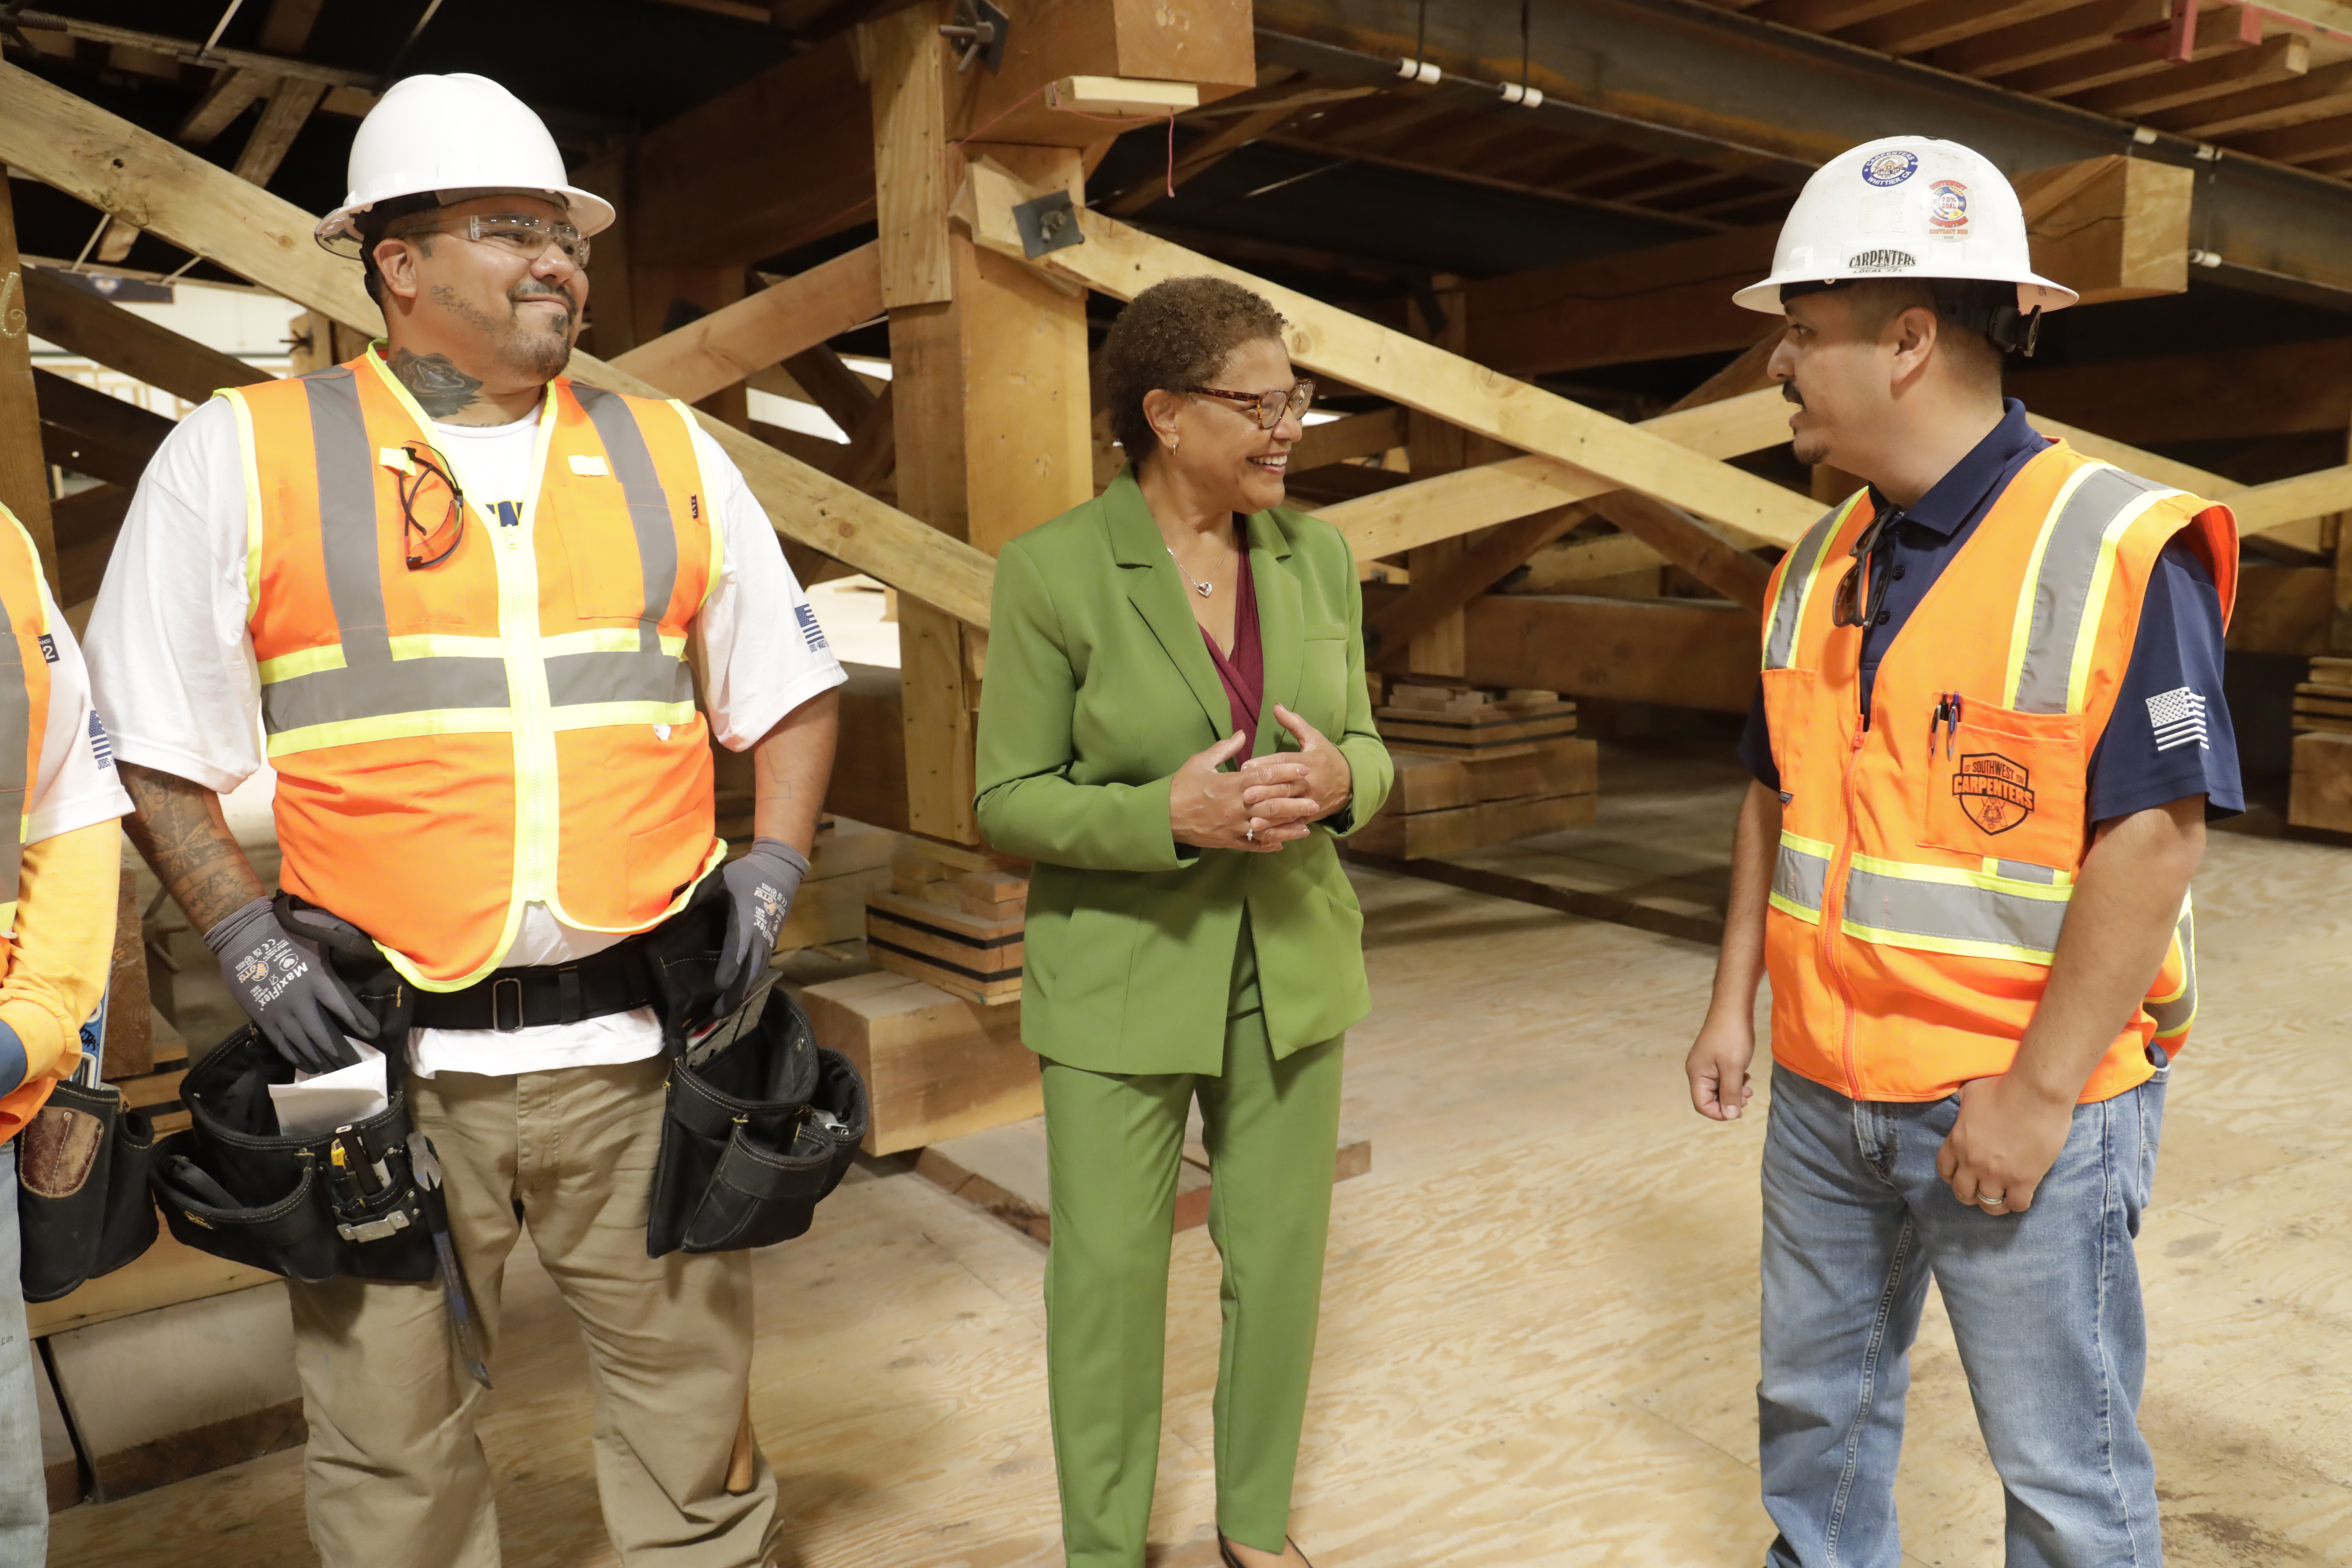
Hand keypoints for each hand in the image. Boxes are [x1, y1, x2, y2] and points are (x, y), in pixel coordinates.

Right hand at [204, 895, 375, 1073]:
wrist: (243, 935)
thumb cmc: (286, 930)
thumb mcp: (320, 929)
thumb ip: (346, 937)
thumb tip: (372, 944)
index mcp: (318, 979)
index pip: (346, 1008)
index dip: (361, 1023)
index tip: (374, 1034)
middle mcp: (300, 1001)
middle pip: (326, 1035)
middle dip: (342, 1054)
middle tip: (357, 1066)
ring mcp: (280, 1013)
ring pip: (305, 1045)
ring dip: (323, 1061)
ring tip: (338, 1072)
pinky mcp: (263, 1019)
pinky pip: (283, 1045)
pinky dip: (298, 1058)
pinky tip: (310, 1066)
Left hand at [713, 838, 808, 1015]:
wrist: (779, 869)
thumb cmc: (747, 875)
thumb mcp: (720, 882)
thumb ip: (699, 897)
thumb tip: (673, 912)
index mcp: (746, 923)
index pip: (738, 951)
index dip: (729, 969)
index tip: (718, 986)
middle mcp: (759, 937)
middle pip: (750, 972)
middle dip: (736, 994)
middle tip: (718, 1015)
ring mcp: (767, 941)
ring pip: (757, 973)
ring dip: (743, 992)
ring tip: (726, 1011)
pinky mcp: (769, 942)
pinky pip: (760, 967)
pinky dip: (749, 982)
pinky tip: (739, 991)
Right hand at [1171, 733, 1318, 852]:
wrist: (1163, 818)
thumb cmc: (1181, 786)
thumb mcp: (1200, 762)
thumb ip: (1224, 748)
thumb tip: (1242, 734)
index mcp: (1231, 785)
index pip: (1264, 776)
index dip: (1285, 772)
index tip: (1303, 768)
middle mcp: (1236, 807)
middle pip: (1272, 805)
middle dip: (1295, 803)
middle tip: (1315, 800)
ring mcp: (1234, 827)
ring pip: (1268, 828)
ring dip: (1288, 828)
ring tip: (1306, 826)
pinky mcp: (1229, 841)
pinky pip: (1253, 845)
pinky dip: (1269, 845)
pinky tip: (1283, 845)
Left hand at [1253, 704, 1352, 831]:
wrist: (1352, 783)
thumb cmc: (1328, 757)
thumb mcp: (1314, 738)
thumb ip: (1294, 723)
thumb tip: (1276, 706)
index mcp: (1310, 761)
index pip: (1285, 762)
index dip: (1266, 764)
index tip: (1246, 767)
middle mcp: (1310, 782)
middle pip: (1285, 787)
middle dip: (1265, 792)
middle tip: (1244, 794)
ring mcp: (1311, 801)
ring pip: (1289, 809)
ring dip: (1270, 815)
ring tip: (1251, 818)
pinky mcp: (1310, 816)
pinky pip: (1293, 824)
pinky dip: (1279, 829)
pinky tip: (1263, 832)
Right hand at [1685, 1007, 1757, 1120]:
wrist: (1733, 1007)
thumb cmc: (1732, 1036)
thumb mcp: (1734, 1068)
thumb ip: (1730, 1093)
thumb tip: (1729, 1115)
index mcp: (1697, 1074)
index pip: (1702, 1105)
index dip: (1719, 1113)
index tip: (1739, 1111)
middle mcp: (1697, 1070)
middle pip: (1709, 1098)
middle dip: (1729, 1102)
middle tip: (1747, 1096)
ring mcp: (1705, 1063)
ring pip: (1717, 1088)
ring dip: (1733, 1092)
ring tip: (1748, 1087)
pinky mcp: (1714, 1057)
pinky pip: (1721, 1077)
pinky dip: (1733, 1081)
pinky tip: (1744, 1075)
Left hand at [1935, 1073, 2075, 1214]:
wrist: (2036, 1093)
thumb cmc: (2003, 1087)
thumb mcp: (1970, 1093)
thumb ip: (1964, 1106)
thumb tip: (1964, 1105)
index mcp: (1957, 1142)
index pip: (1944, 1170)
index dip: (1952, 1176)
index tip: (1962, 1175)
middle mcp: (1973, 1162)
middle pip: (1963, 1192)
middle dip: (1970, 1194)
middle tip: (1981, 1190)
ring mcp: (1998, 1174)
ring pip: (1989, 1204)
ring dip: (1993, 1203)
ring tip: (2001, 1198)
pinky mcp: (2024, 1180)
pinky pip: (2017, 1205)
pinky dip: (2017, 1204)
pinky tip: (2021, 1196)